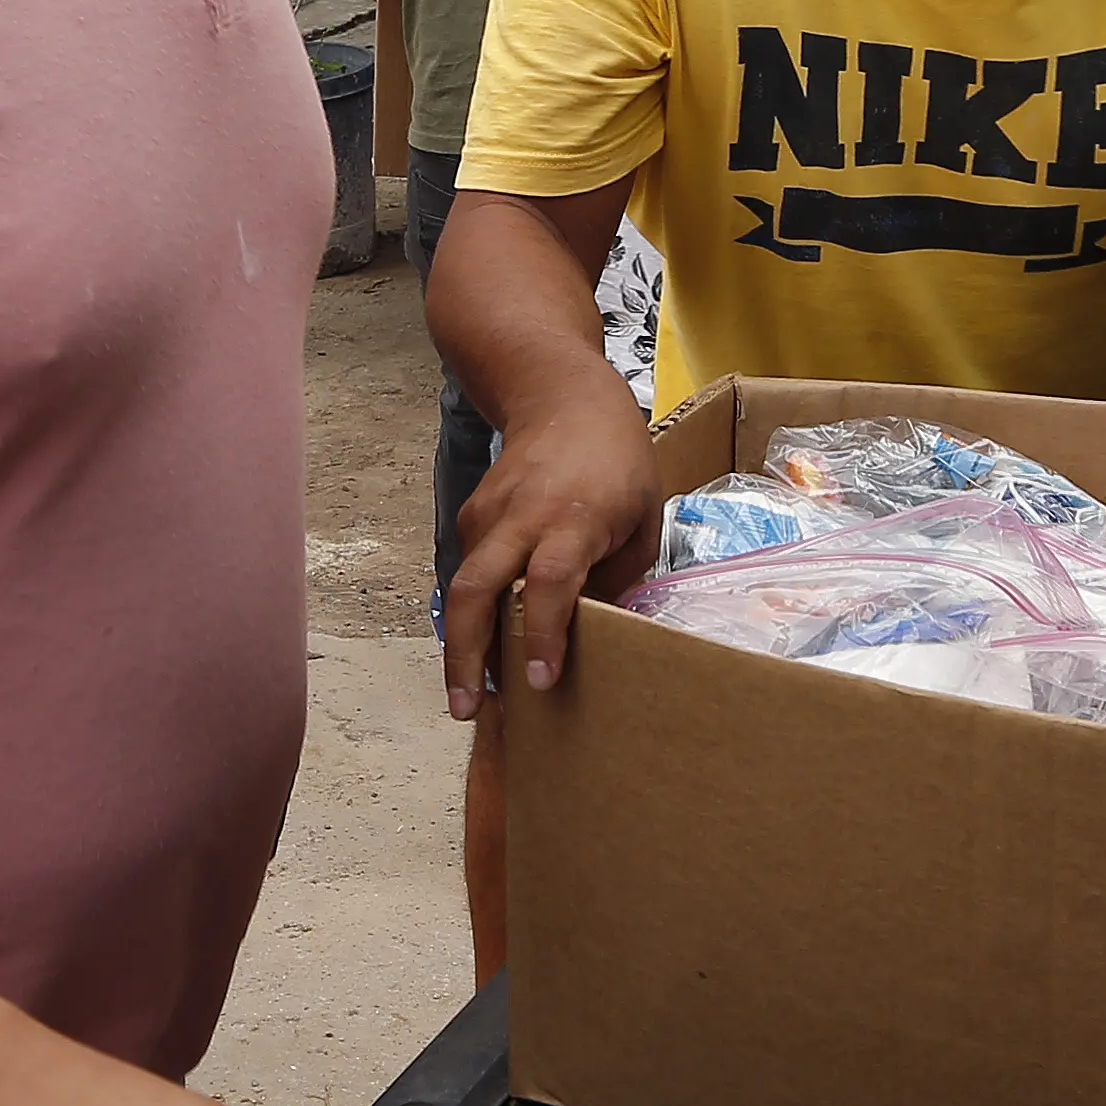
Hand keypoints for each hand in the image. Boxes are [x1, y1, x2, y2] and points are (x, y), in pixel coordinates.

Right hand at [441, 388, 663, 718]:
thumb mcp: (641, 520)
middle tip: (466, 707)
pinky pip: (467, 573)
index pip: (551, 581)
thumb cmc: (617, 463)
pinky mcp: (470, 515)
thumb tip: (596, 641)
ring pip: (464, 587)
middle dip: (466, 653)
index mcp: (576, 517)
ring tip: (471, 695)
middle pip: (478, 588)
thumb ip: (616, 580)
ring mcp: (489, 514)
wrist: (563, 398)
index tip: (538, 680)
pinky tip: (482, 646)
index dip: (541, 633)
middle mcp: (522, 516)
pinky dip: (471, 614)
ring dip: (464, 644)